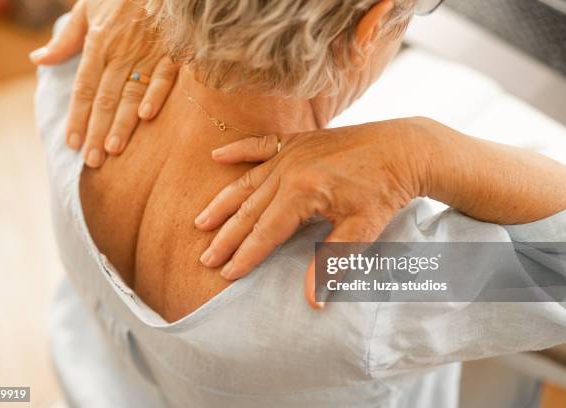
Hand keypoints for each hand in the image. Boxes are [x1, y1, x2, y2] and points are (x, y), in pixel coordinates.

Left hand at [30, 0, 178, 166]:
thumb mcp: (86, 9)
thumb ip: (66, 40)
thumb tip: (37, 60)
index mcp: (99, 44)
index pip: (84, 88)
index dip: (77, 117)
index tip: (72, 143)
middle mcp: (121, 52)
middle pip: (105, 98)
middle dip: (97, 130)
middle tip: (92, 159)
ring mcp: (148, 53)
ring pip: (131, 93)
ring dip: (122, 122)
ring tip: (113, 149)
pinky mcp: (173, 53)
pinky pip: (165, 77)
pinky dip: (156, 95)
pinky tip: (147, 116)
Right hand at [195, 119, 427, 307]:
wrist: (403, 147)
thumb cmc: (384, 190)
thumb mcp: (362, 229)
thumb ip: (332, 262)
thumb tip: (312, 300)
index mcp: (302, 192)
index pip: (265, 232)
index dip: (245, 256)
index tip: (226, 274)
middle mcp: (288, 170)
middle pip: (249, 211)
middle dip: (226, 237)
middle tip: (206, 258)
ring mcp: (291, 152)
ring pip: (247, 183)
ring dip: (222, 203)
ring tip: (200, 222)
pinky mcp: (297, 141)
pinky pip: (260, 145)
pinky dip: (238, 151)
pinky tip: (217, 156)